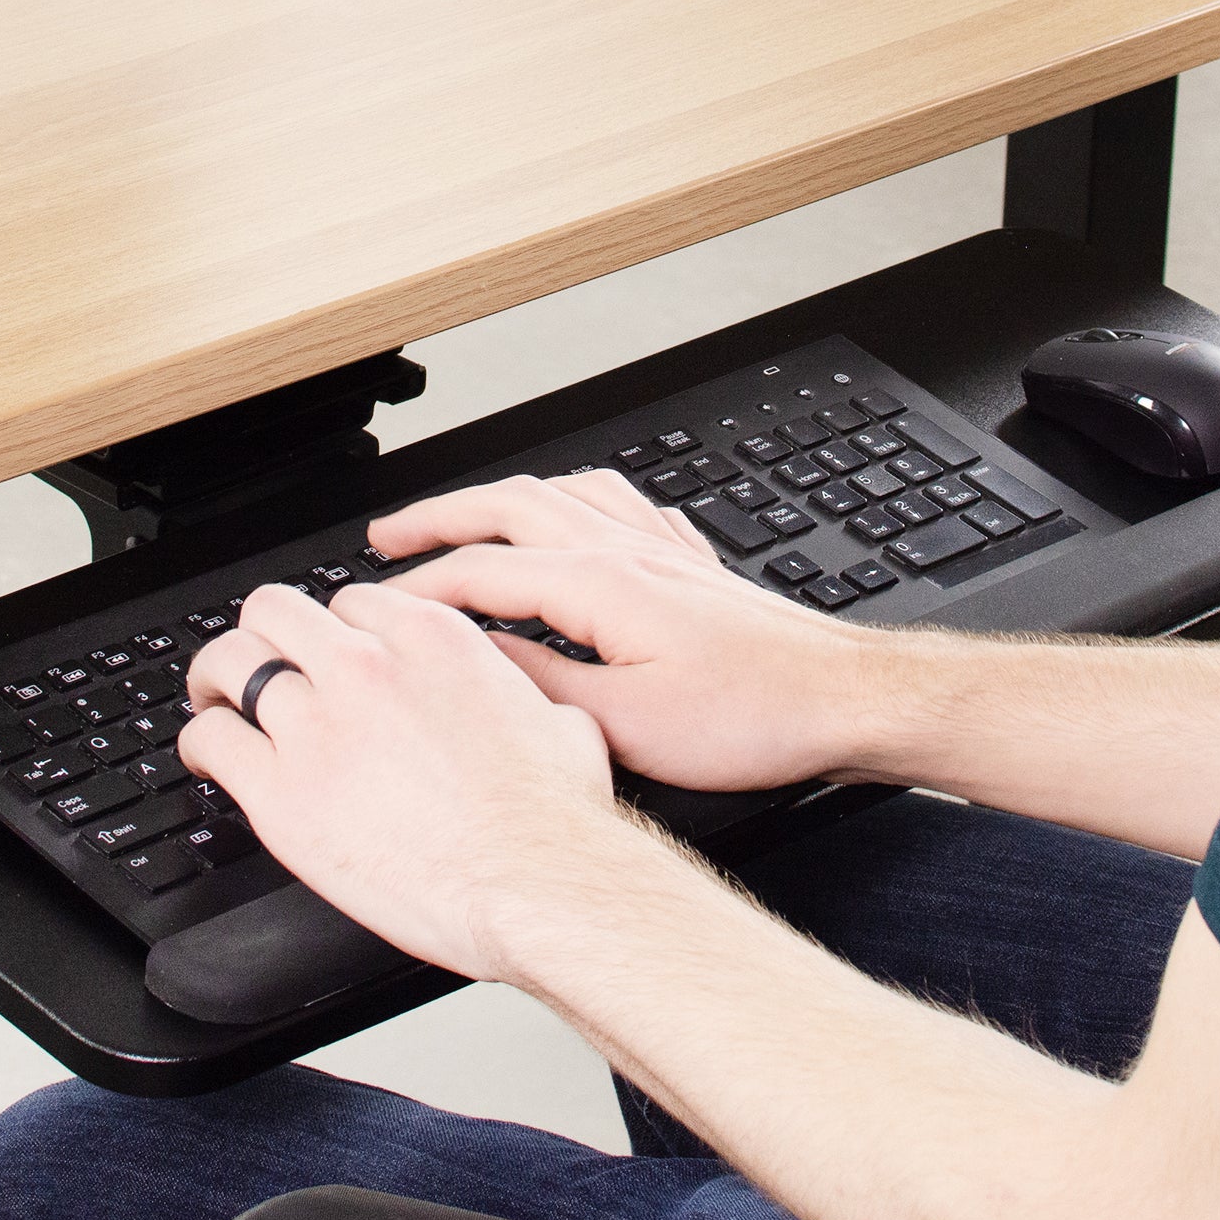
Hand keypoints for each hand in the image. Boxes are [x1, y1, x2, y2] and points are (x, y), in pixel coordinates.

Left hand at [179, 580, 623, 979]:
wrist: (537, 883)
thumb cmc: (553, 818)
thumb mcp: (559, 718)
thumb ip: (520, 694)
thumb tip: (526, 701)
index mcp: (430, 639)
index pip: (349, 601)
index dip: (334, 629)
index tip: (329, 653)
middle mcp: (365, 666)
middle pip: (275, 611)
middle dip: (264, 635)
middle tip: (261, 663)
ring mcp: (317, 725)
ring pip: (230, 662)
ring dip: (217, 679)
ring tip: (215, 698)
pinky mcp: (281, 792)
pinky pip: (211, 740)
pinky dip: (201, 745)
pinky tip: (208, 758)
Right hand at [369, 470, 885, 793]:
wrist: (842, 698)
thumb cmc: (753, 717)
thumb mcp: (627, 726)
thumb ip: (541, 685)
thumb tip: (478, 658)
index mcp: (600, 583)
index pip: (482, 571)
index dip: (419, 587)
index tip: (376, 605)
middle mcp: (626, 549)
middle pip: (509, 505)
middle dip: (440, 515)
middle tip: (389, 536)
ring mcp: (660, 548)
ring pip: (560, 493)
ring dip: (500, 498)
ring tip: (463, 513)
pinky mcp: (689, 563)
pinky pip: (617, 503)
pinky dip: (574, 499)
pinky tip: (575, 512)